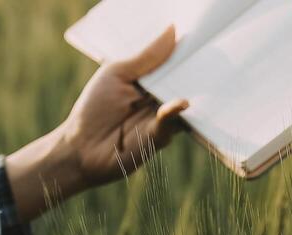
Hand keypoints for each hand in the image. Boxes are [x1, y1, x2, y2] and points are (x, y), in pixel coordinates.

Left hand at [55, 27, 190, 188]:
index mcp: (150, 81)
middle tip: (210, 55)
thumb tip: (172, 30)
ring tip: (204, 76)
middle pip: (184, 81)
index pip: (173, 63)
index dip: (185, 52)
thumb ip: (146, 57)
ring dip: (192, 91)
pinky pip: (172, 122)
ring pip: (184, 102)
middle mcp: (159, 98)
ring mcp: (162, 118)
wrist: (81, 148)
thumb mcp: (117, 73)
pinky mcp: (160, 136)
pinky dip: (175, 112)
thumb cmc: (94, 109)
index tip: (200, 38)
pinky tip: (181, 103)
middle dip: (195, 70)